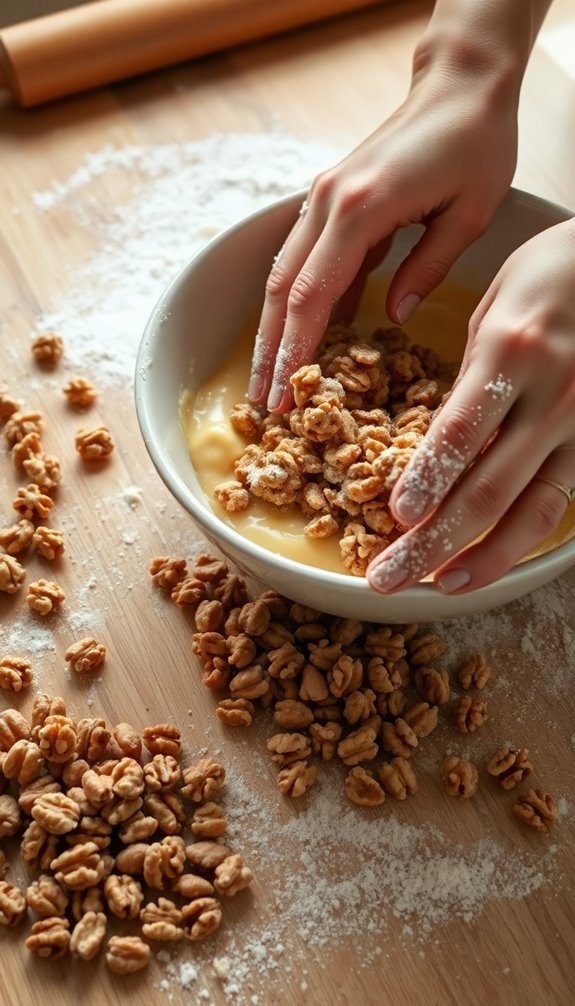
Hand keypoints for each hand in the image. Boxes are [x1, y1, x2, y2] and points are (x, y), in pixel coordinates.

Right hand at [248, 50, 519, 411]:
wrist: (459, 83)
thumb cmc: (475, 143)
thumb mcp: (468, 215)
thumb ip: (426, 270)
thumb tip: (395, 318)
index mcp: (360, 210)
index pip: (311, 295)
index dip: (294, 351)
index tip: (283, 395)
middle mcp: (327, 204)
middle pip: (281, 291)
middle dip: (270, 352)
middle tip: (265, 403)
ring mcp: (322, 199)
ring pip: (281, 275)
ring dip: (273, 330)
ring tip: (271, 379)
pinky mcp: (328, 199)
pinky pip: (303, 259)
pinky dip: (298, 300)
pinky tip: (304, 337)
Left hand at [366, 217, 574, 594]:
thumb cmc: (549, 276)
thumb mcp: (493, 308)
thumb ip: (465, 378)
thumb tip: (433, 445)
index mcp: (511, 352)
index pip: (461, 432)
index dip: (427, 481)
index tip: (396, 519)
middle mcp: (552, 397)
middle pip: (487, 489)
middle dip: (433, 542)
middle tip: (389, 577)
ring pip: (530, 511)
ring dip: (481, 558)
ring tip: (439, 587)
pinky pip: (557, 501)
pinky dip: (519, 538)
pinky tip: (487, 560)